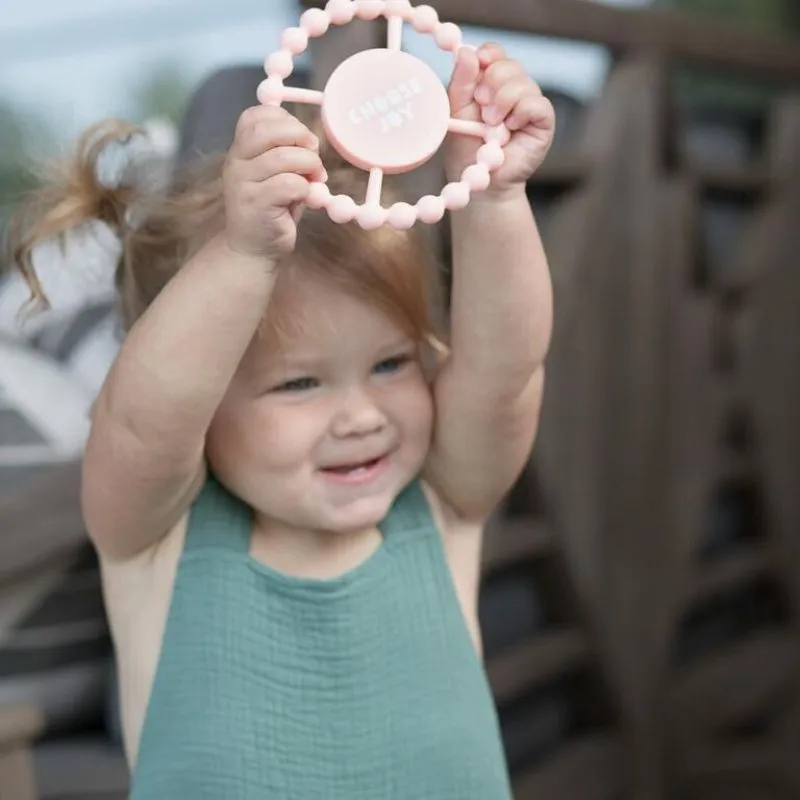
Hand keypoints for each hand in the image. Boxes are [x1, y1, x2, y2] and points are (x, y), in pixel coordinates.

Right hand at [223, 106, 325, 259]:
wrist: (253, 248)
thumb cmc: (270, 208)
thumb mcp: (276, 174)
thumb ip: (286, 152)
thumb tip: (311, 140)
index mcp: (241, 148)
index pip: (256, 116)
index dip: (285, 119)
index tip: (301, 139)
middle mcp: (236, 161)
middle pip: (270, 130)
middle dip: (301, 137)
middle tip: (314, 155)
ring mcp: (243, 183)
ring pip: (284, 157)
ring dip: (310, 165)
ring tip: (315, 179)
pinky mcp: (256, 204)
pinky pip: (290, 184)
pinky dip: (306, 189)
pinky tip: (306, 198)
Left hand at [445, 44, 554, 196]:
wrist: (479, 184)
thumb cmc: (468, 151)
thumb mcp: (457, 113)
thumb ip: (461, 82)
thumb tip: (467, 52)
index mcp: (491, 84)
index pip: (495, 54)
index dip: (487, 56)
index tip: (477, 67)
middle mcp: (514, 90)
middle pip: (509, 65)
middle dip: (491, 84)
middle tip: (482, 109)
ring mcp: (530, 104)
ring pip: (523, 83)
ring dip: (503, 103)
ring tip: (492, 126)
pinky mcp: (544, 122)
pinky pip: (537, 104)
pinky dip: (520, 114)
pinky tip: (511, 130)